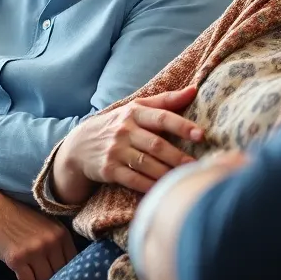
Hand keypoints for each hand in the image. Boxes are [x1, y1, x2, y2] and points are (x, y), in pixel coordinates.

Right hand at [0, 195, 77, 279]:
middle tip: (45, 278)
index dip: (67, 272)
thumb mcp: (47, 224)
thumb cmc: (20, 217)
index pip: (73, 263)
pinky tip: (22, 274)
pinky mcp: (17, 259)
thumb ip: (59, 242)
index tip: (60, 275)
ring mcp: (34, 251)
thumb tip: (69, 267)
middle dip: (52, 279)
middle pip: (59, 275)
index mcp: (61, 234)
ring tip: (33, 276)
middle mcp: (51, 242)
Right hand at [57, 86, 202, 197]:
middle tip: (197, 165)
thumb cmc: (118, 124)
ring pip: (146, 164)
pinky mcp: (108, 169)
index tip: (201, 135)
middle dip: (178, 156)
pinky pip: (133, 180)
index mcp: (134, 112)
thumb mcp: (137, 108)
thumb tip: (194, 90)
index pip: (161, 117)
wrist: (79, 145)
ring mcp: (115, 151)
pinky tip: (163, 189)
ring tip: (185, 179)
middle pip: (156, 144)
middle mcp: (124, 130)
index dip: (182, 126)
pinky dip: (149, 185)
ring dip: (167, 173)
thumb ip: (166, 100)